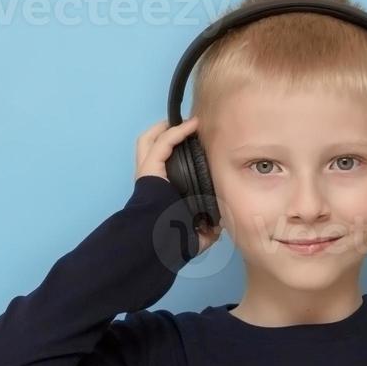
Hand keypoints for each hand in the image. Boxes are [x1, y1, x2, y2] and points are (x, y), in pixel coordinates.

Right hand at [135, 117, 221, 254]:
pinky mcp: (149, 168)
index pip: (162, 167)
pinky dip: (176, 132)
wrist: (159, 243)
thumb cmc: (173, 241)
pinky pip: (162, 143)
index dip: (174, 154)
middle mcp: (151, 180)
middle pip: (148, 148)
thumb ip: (206, 229)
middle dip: (162, 134)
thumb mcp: (194, 235)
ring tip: (185, 122)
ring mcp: (147, 173)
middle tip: (183, 128)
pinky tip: (191, 126)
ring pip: (147, 141)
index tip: (194, 146)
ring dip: (165, 128)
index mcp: (159, 193)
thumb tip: (219, 226)